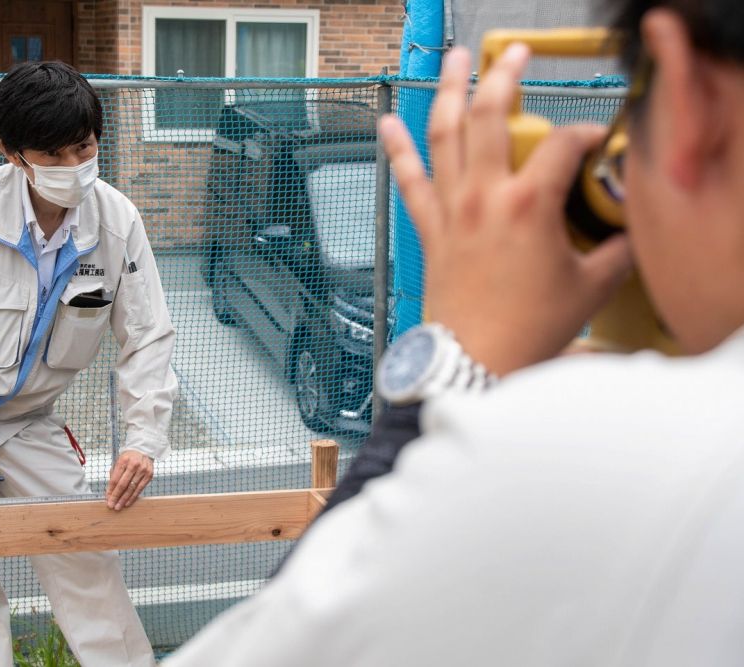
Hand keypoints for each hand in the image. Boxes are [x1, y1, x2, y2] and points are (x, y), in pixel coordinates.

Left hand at [106, 451, 153, 510]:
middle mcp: (134, 465)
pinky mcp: (149, 475)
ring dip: (124, 499)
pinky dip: (133, 497)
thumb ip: (114, 475)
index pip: (115, 478)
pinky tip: (128, 503)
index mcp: (123, 460)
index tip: (107, 498)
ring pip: (132, 488)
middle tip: (111, 505)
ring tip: (118, 506)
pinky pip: (140, 489)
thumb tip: (110, 492)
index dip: (110, 490)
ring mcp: (143, 470)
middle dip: (116, 496)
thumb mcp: (118, 462)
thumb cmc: (128, 458)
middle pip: (123, 484)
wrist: (142, 451)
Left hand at [380, 44, 632, 374]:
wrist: (475, 360)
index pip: (563, 144)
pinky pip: (409, 180)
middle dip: (504, 76)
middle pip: (491, 116)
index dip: (587, 135)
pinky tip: (387, 123)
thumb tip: (627, 235)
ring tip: (454, 62)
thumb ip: (614, 252)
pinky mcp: (429, 230)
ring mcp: (451, 211)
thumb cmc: (526, 330)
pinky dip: (398, 149)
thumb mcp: (590, 288)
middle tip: (513, 55)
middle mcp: (484, 198)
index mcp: (528, 206)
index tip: (596, 143)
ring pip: (444, 135)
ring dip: (449, 92)